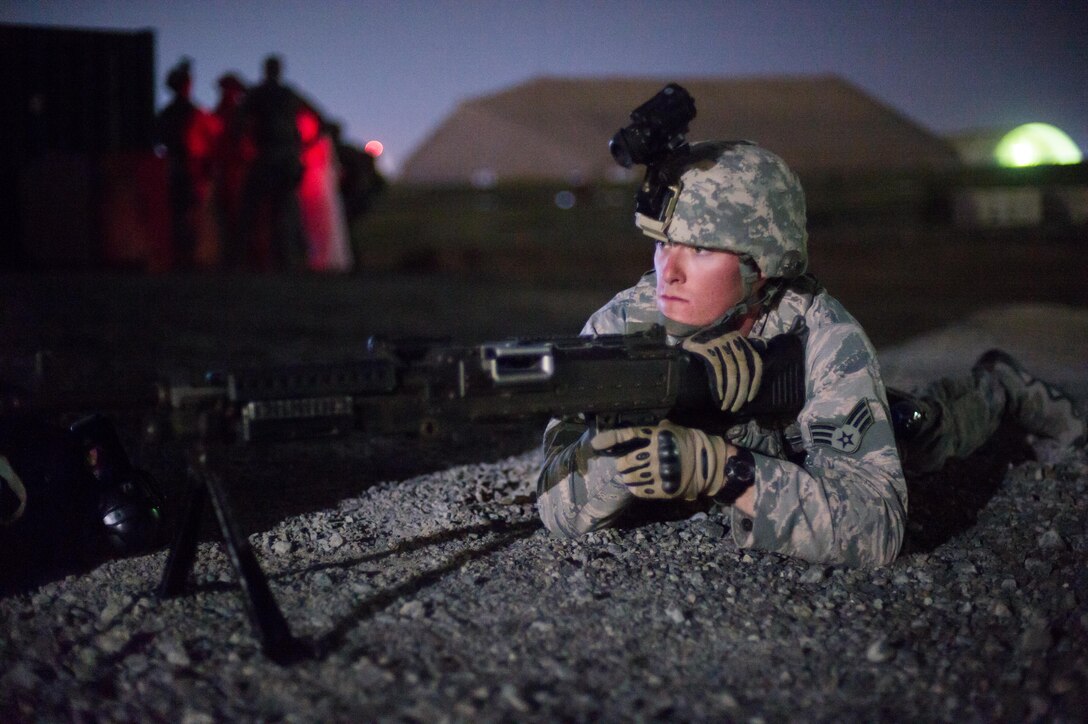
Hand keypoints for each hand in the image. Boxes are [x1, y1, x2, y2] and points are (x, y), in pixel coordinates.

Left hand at [590, 420, 734, 500]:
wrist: (710, 465)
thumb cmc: (690, 443)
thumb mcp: (674, 430)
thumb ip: (656, 430)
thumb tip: (640, 430)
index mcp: (657, 436)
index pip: (627, 435)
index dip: (609, 439)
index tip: (596, 444)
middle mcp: (656, 454)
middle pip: (626, 461)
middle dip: (620, 465)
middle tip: (620, 466)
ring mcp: (660, 472)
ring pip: (632, 477)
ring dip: (626, 478)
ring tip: (627, 478)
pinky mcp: (664, 488)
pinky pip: (642, 491)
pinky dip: (635, 489)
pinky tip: (635, 487)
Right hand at [682, 329, 762, 412]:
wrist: (689, 333)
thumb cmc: (709, 342)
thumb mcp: (728, 342)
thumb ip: (742, 349)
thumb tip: (760, 356)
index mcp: (741, 340)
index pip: (756, 362)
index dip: (756, 381)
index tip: (750, 398)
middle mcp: (733, 340)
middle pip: (743, 369)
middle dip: (742, 392)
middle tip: (736, 407)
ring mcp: (719, 343)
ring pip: (731, 371)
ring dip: (731, 392)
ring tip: (726, 406)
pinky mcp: (706, 348)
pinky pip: (717, 369)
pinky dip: (719, 384)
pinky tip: (719, 397)